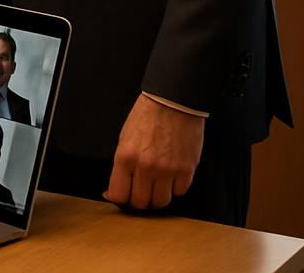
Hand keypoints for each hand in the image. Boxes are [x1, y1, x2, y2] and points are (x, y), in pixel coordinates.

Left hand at [103, 94, 204, 210]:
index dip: (119, 199)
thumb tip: (117, 187)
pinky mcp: (187, 168)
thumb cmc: (147, 115)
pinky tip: (172, 176)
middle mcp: (146, 167)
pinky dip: (175, 187)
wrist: (174, 100)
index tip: (121, 196)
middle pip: (141, 202)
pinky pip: (180, 191)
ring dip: (158, 197)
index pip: (119, 194)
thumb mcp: (125, 137)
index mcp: (126, 157)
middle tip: (141, 192)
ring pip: (161, 202)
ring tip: (157, 186)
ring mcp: (168, 169)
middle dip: (139, 200)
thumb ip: (123, 164)